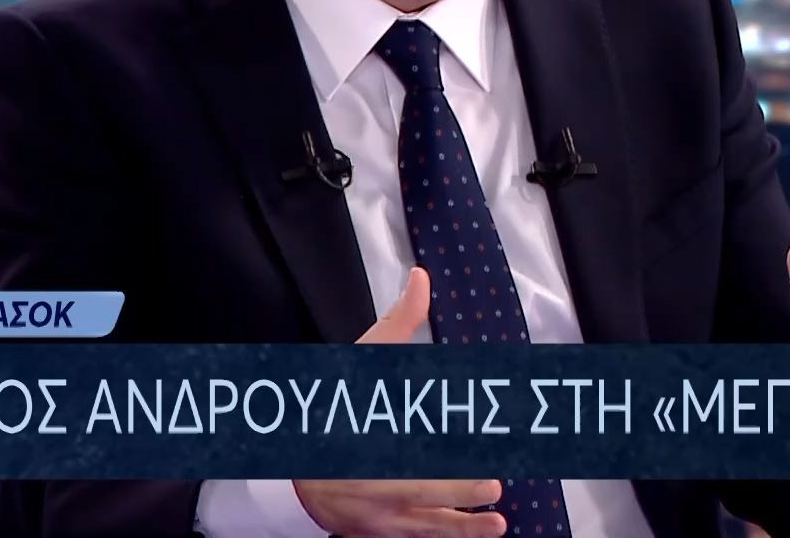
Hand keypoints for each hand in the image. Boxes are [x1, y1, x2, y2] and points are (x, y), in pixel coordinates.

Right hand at [292, 268, 507, 535]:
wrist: (293, 451)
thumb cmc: (335, 401)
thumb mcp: (362, 362)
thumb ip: (397, 324)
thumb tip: (421, 278)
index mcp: (362, 436)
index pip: (401, 444)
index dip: (433, 450)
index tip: (469, 445)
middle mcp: (362, 479)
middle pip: (410, 488)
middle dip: (452, 490)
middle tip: (493, 485)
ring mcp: (366, 513)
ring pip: (416, 523)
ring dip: (458, 527)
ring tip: (496, 524)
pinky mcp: (370, 532)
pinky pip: (410, 537)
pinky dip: (443, 536)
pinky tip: (478, 531)